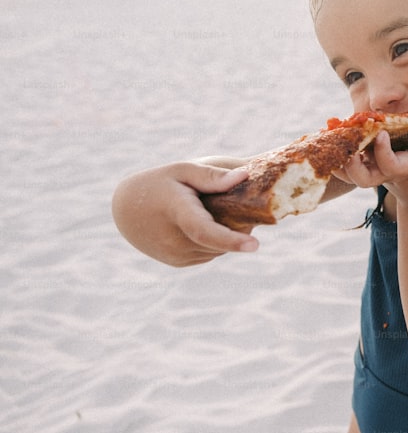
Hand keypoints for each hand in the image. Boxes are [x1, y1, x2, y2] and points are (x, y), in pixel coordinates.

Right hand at [111, 162, 256, 266]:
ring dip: (227, 235)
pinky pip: (209, 252)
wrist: (127, 208)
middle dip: (240, 227)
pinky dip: (215, 242)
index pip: (205, 231)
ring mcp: (175, 254)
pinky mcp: (177, 262)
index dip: (231, 240)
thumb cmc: (160, 183)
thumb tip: (245, 176)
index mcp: (177, 212)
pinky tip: (208, 223)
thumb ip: (213, 175)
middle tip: (245, 206)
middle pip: (220, 239)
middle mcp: (174, 239)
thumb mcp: (184, 170)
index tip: (255, 244)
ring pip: (217, 249)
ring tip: (217, 211)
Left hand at [339, 108, 407, 211]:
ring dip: (338, 159)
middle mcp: (384, 175)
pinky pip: (346, 168)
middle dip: (352, 165)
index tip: (381, 132)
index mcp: (403, 170)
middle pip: (362, 179)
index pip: (389, 165)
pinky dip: (336, 155)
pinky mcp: (365, 170)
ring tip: (333, 135)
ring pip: (349, 176)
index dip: (382, 151)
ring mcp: (372, 175)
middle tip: (349, 142)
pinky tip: (332, 136)